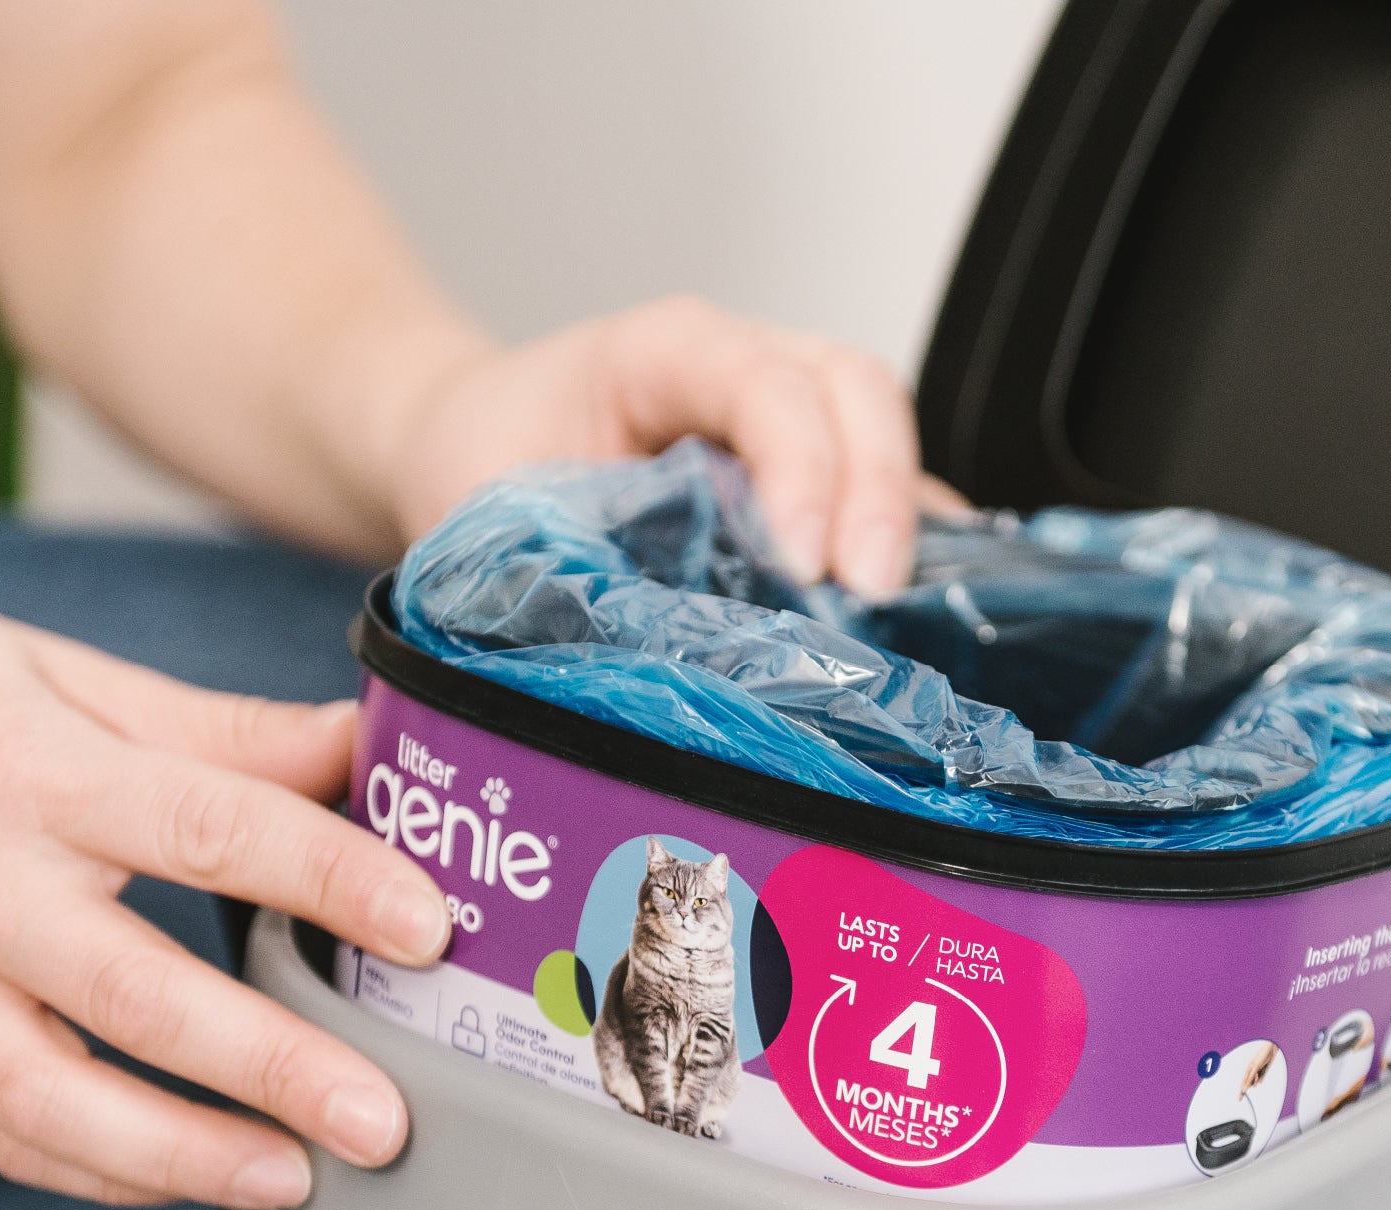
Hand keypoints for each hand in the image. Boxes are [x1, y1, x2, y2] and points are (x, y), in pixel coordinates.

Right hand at [0, 591, 452, 1208]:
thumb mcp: (64, 676)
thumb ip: (222, 731)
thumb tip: (363, 743)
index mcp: (31, 772)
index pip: (208, 829)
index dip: (328, 878)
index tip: (426, 927)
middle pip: (138, 995)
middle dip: (273, 1068)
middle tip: (382, 1121)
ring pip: (53, 1101)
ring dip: (184, 1157)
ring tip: (295, 1181)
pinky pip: (2, 1131)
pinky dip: (100, 1174)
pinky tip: (190, 1183)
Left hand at [384, 297, 947, 593]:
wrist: (470, 435)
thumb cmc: (482, 459)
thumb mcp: (493, 514)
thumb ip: (564, 572)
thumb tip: (631, 675)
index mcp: (657, 352)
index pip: (759, 380)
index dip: (797, 465)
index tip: (801, 563)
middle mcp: (741, 365)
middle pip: (854, 389)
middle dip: (877, 492)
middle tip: (869, 595)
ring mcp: (787, 410)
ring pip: (883, 431)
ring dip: (904, 522)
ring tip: (903, 617)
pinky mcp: (809, 469)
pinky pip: (881, 488)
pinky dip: (911, 545)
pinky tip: (919, 613)